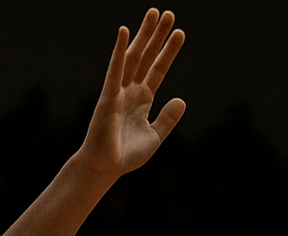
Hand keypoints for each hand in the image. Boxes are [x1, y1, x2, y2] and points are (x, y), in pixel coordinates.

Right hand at [78, 8, 186, 178]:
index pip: (158, 70)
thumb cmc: (127, 155)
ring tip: (155, 14)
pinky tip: (124, 32)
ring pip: (134, 57)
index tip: (180, 33)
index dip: (169, 52)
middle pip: (147, 57)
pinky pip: (115, 69)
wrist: (106, 168)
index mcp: (142, 100)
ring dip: (144, 35)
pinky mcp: (108, 96)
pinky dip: (119, 50)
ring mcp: (119, 91)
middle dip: (157, 35)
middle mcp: (130, 90)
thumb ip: (168, 118)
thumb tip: (181, 99)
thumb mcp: (155, 137)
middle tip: (168, 13)